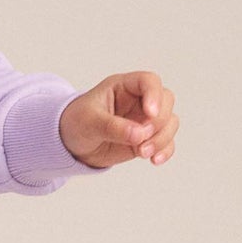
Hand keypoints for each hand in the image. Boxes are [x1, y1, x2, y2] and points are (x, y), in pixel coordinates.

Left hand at [59, 72, 178, 168]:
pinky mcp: (147, 138)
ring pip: (169, 122)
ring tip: (142, 153)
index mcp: (123, 86)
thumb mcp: (89, 122)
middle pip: (166, 101)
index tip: (149, 114)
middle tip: (141, 138)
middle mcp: (138, 100)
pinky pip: (166, 142)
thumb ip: (112, 127)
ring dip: (162, 138)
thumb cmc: (76, 123)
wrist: (71, 144)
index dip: (154, 95)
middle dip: (158, 122)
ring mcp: (144, 119)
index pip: (148, 81)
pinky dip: (165, 151)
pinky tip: (154, 161)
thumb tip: (139, 135)